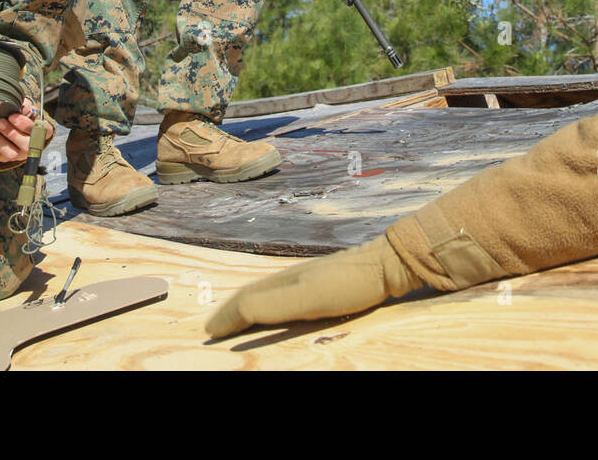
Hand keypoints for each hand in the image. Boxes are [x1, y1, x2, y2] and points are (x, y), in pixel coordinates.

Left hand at [0, 97, 50, 165]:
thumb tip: (26, 107)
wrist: (14, 128)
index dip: (25, 125)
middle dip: (10, 132)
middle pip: (25, 144)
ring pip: (10, 152)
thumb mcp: (26, 110)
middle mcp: (33, 147)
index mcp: (42, 133)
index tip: (13, 116)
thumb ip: (26, 108)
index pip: (40, 131)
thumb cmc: (22, 117)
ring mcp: (19, 154)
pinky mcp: (5, 158)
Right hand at [205, 234, 421, 338]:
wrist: (387, 265)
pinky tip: (281, 311)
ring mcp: (308, 280)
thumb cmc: (347, 284)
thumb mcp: (306, 297)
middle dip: (232, 310)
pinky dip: (271, 307)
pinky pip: (287, 298)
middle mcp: (290, 278)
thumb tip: (236, 311)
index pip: (245, 300)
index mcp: (282, 281)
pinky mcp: (325, 286)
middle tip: (215, 326)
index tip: (209, 332)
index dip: (226, 317)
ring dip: (249, 308)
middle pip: (253, 294)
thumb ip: (271, 304)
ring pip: (268, 295)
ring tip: (239, 318)